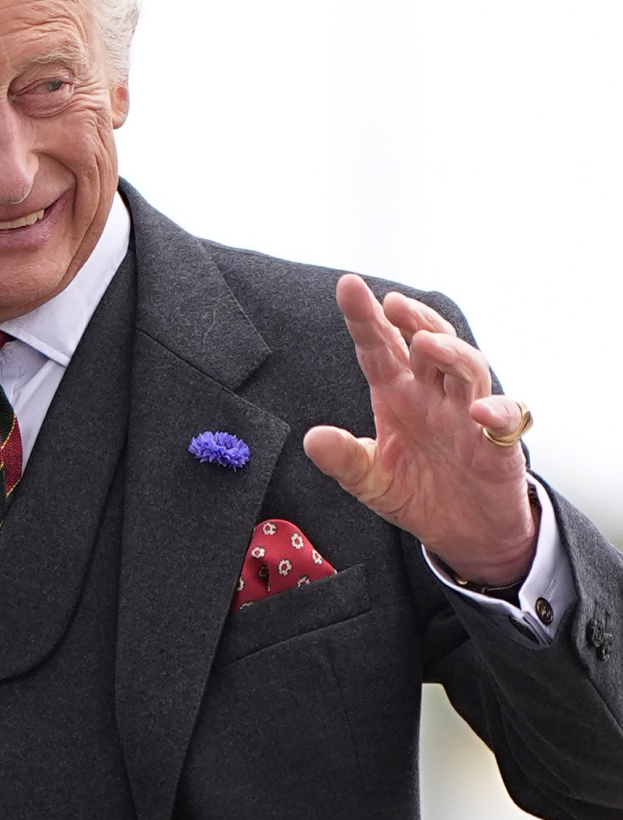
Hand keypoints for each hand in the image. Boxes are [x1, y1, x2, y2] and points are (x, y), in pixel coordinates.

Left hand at [303, 274, 536, 586]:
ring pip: (467, 368)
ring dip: (450, 352)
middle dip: (413, 319)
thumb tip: (312, 439)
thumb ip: (343, 458)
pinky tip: (480, 411)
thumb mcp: (370, 480)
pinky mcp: (499, 445)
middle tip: (393, 304)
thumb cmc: (417, 493)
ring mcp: (468, 415)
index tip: (348, 285)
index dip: (364, 317)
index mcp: (397, 395)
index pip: (379, 347)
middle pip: (427, 343)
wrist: (463, 534)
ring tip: (426, 343)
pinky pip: (507, 418)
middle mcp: (433, 395)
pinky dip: (498, 411)